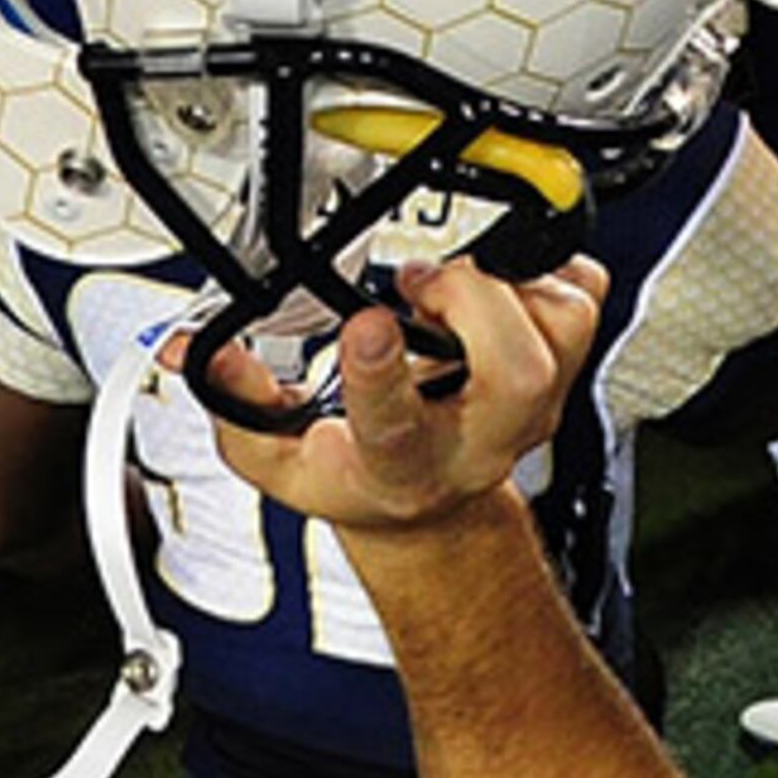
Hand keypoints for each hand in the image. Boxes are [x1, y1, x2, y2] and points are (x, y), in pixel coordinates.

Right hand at [201, 256, 604, 529]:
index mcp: (401, 462)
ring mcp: (533, 405)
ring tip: (448, 288)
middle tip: (419, 285)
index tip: (363, 323)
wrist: (427, 506)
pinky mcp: (563, 370)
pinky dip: (549, 271)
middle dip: (470, 302)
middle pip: (515, 370)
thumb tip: (193, 349)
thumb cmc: (358, 475)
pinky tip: (500, 284)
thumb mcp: (276, 458)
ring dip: (506, 284)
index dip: (383, 370)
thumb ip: (234, 401)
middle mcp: (480, 437)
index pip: (396, 423)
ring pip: (561, 328)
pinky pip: (584, 297)